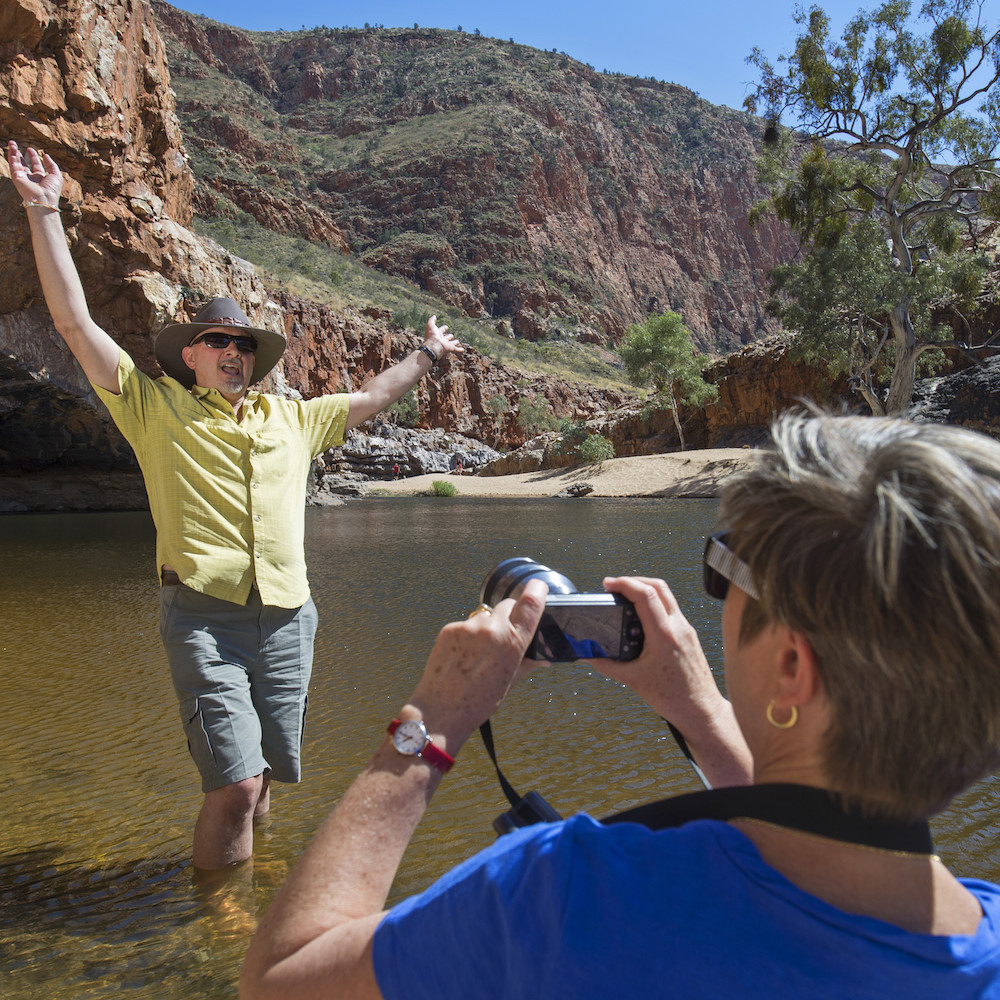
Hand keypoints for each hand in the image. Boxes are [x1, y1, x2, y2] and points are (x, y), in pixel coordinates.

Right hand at [7, 140, 62, 208]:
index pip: (35, 165)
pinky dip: (12, 159)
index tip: (30, 149)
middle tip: (14, 143)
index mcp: (40, 178)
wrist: (44, 199)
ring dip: (13, 153)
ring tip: (12, 143)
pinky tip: (12, 152)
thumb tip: (46, 155)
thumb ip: (51, 165)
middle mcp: (31, 178)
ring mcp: (23, 178)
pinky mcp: (17, 179)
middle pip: (23, 163)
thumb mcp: (56, 175)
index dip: (33, 156)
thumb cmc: (51, 190)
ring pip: (16, 163)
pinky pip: (13, 167)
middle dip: (18, 153)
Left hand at [407, 579, 547, 748]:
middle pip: (507, 605)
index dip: (537, 590)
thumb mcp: (509, 682)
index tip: (539, 587)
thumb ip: (527, 663)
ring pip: (485, 616)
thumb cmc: (478, 702)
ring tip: (480, 653)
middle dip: (510, 616)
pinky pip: (466, 625)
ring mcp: (468, 627)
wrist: (441, 710)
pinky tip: (464, 654)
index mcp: (512, 642)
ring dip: (487, 627)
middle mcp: (491, 629)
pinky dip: (468, 635)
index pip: (530, 603)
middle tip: (504, 635)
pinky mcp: (450, 628)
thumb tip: (543, 657)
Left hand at [424, 314, 464, 359]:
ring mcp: (447, 345)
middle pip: (446, 338)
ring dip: (454, 343)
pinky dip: (459, 350)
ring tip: (457, 341)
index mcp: (438, 334)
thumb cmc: (432, 336)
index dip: (443, 328)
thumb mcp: (431, 325)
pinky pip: (456, 349)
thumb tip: (434, 316)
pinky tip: (462, 350)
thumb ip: (432, 320)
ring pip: (452, 343)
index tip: (446, 327)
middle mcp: (442, 340)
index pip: (441, 330)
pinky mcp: (451, 348)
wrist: (434, 346)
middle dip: (449, 336)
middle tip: (451, 335)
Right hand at [589, 576, 722, 728]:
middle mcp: (678, 627)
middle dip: (634, 580)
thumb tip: (589, 655)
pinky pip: (671, 609)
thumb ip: (606, 665)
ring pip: (667, 595)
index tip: (609, 584)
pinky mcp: (689, 635)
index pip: (645, 594)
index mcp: (664, 635)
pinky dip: (654, 604)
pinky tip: (641, 617)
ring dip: (645, 589)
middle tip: (615, 586)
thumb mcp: (633, 680)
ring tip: (626, 597)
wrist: (701, 710)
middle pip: (658, 586)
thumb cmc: (675, 698)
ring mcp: (686, 629)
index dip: (624, 583)